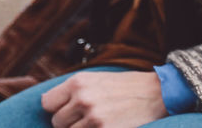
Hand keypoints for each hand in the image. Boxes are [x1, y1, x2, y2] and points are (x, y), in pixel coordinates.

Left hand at [39, 71, 167, 127]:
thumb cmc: (122, 86)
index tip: (65, 110)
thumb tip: (47, 104)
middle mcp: (83, 99)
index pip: (47, 103)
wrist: (155, 93)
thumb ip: (70, 90)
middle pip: (57, 122)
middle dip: (68, 123)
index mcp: (77, 82)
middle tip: (84, 119)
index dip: (55, 109)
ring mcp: (94, 118)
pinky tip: (102, 126)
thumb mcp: (93, 79)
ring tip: (95, 123)